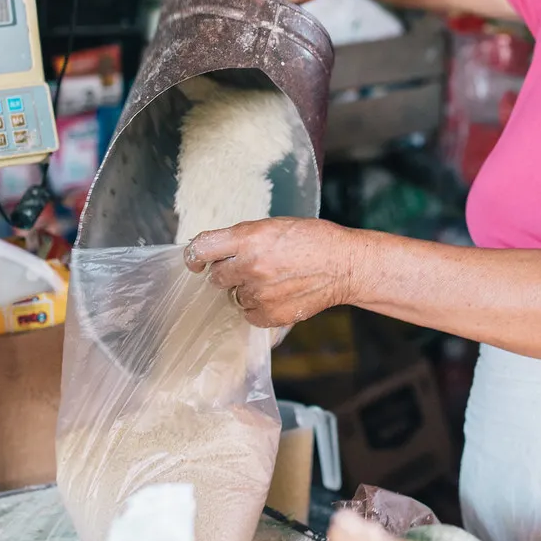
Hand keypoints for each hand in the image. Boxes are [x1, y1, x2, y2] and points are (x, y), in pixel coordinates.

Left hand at [184, 217, 366, 327]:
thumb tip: (214, 251)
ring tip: (272, 280)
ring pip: (234, 296)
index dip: (194, 256)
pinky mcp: (270, 315)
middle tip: (250, 266)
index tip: (196, 262)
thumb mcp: (274, 226)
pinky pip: (248, 314)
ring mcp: (259, 293)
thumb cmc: (313, 239)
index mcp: (249, 238)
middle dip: (228, 272)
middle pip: (216, 277)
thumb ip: (243, 238)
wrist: (345, 265)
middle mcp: (250, 266)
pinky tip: (278, 294)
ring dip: (246, 290)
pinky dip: (258, 307)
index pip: (201, 248)